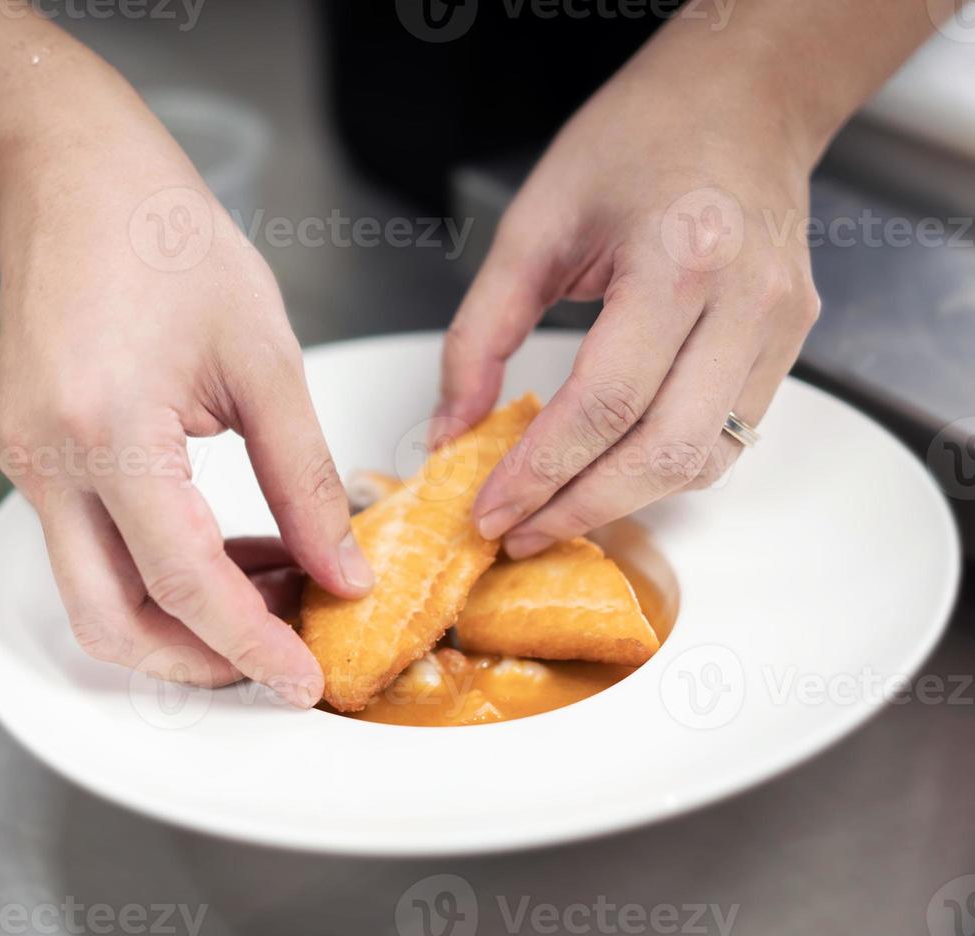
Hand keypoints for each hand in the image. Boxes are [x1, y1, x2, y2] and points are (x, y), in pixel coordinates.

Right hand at [0, 110, 371, 706]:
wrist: (74, 182)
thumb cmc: (166, 239)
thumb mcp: (264, 356)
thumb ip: (304, 477)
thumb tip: (341, 570)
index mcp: (107, 430)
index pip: (182, 583)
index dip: (250, 645)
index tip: (307, 682)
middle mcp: (48, 463)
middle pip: (112, 623)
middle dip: (199, 664)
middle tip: (285, 654)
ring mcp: (29, 466)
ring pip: (96, 597)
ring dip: (182, 621)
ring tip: (278, 588)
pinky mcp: (33, 460)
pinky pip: (92, 550)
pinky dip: (160, 574)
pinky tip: (234, 547)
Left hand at [436, 61, 821, 558]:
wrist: (741, 96)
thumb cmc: (638, 136)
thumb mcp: (533, 225)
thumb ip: (482, 334)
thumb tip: (451, 428)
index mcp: (681, 258)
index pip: (605, 405)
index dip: (539, 472)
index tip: (487, 509)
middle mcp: (746, 300)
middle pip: (664, 452)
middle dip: (580, 509)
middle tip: (516, 531)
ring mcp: (780, 325)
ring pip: (704, 460)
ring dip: (624, 502)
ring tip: (552, 512)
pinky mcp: (790, 341)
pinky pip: (727, 437)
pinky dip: (663, 470)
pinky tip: (608, 475)